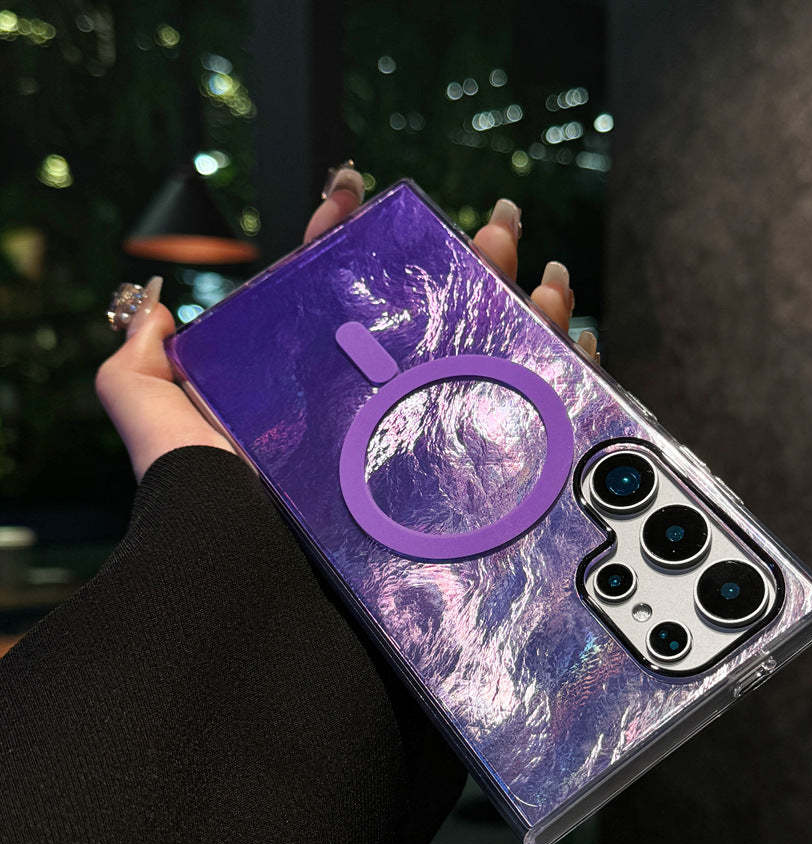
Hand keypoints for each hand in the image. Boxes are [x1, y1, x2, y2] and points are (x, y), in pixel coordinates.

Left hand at [97, 167, 596, 480]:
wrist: (262, 585)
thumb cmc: (214, 502)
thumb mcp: (162, 426)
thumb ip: (135, 370)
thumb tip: (150, 309)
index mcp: (316, 385)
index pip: (336, 297)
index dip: (342, 239)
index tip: (352, 189)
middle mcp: (375, 410)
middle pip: (433, 319)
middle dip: (469, 261)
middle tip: (495, 222)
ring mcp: (421, 443)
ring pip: (486, 360)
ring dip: (523, 307)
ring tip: (545, 272)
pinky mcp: (460, 482)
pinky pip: (519, 421)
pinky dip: (556, 379)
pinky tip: (576, 344)